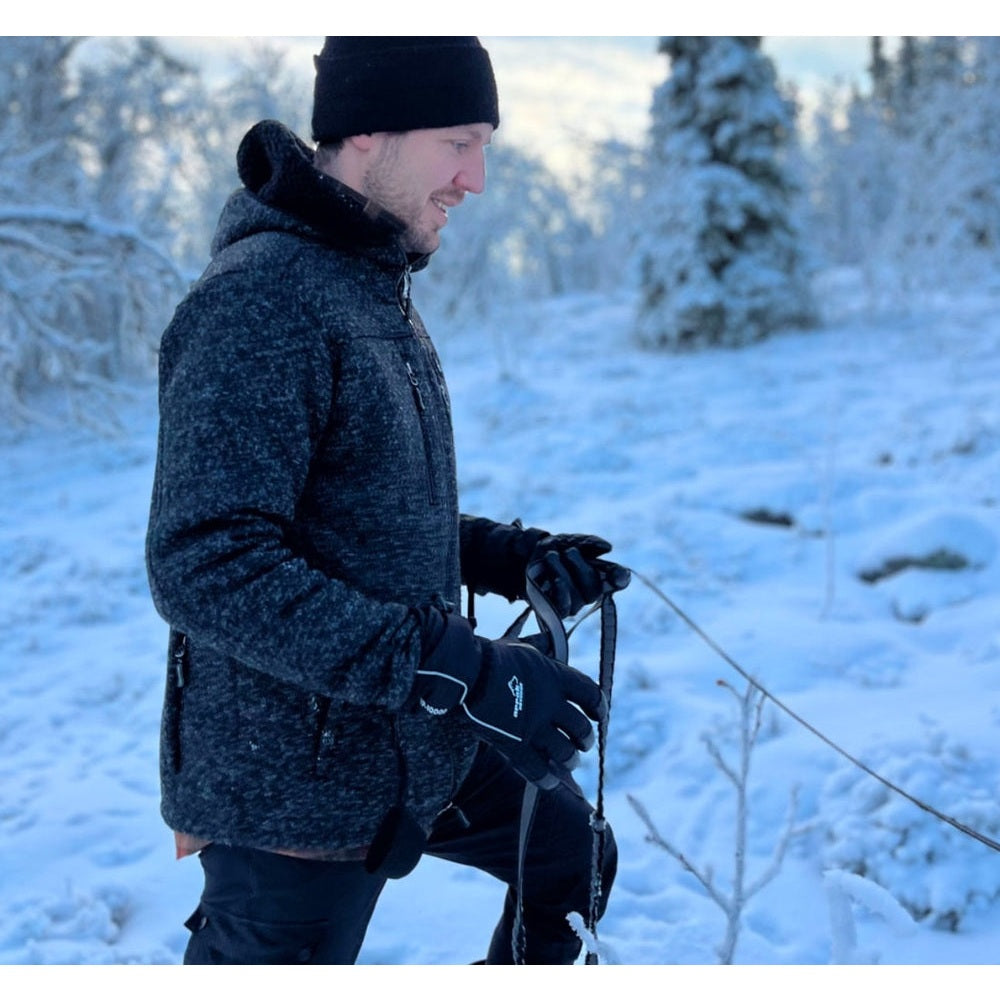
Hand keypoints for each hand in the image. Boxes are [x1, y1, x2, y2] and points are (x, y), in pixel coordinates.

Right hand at [415, 615, 605, 788]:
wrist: (466, 671)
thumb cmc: (489, 655)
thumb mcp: (523, 649)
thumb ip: (540, 654)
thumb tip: (549, 645)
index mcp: (555, 675)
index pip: (590, 693)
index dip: (599, 707)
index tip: (599, 715)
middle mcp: (550, 702)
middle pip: (580, 728)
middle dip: (585, 739)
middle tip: (582, 744)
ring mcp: (534, 725)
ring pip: (565, 752)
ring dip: (570, 760)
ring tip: (569, 762)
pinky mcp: (515, 744)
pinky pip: (537, 769)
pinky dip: (547, 780)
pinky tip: (551, 783)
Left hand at [529, 533, 630, 617]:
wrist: (526, 555)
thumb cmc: (554, 549)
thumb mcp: (571, 541)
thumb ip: (589, 543)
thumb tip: (607, 548)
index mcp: (599, 574)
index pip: (617, 579)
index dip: (620, 578)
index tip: (618, 575)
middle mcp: (589, 592)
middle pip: (594, 589)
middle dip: (581, 568)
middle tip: (569, 552)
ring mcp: (574, 603)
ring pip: (577, 597)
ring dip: (563, 574)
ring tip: (551, 557)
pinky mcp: (556, 611)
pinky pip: (564, 607)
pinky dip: (561, 593)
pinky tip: (556, 580)